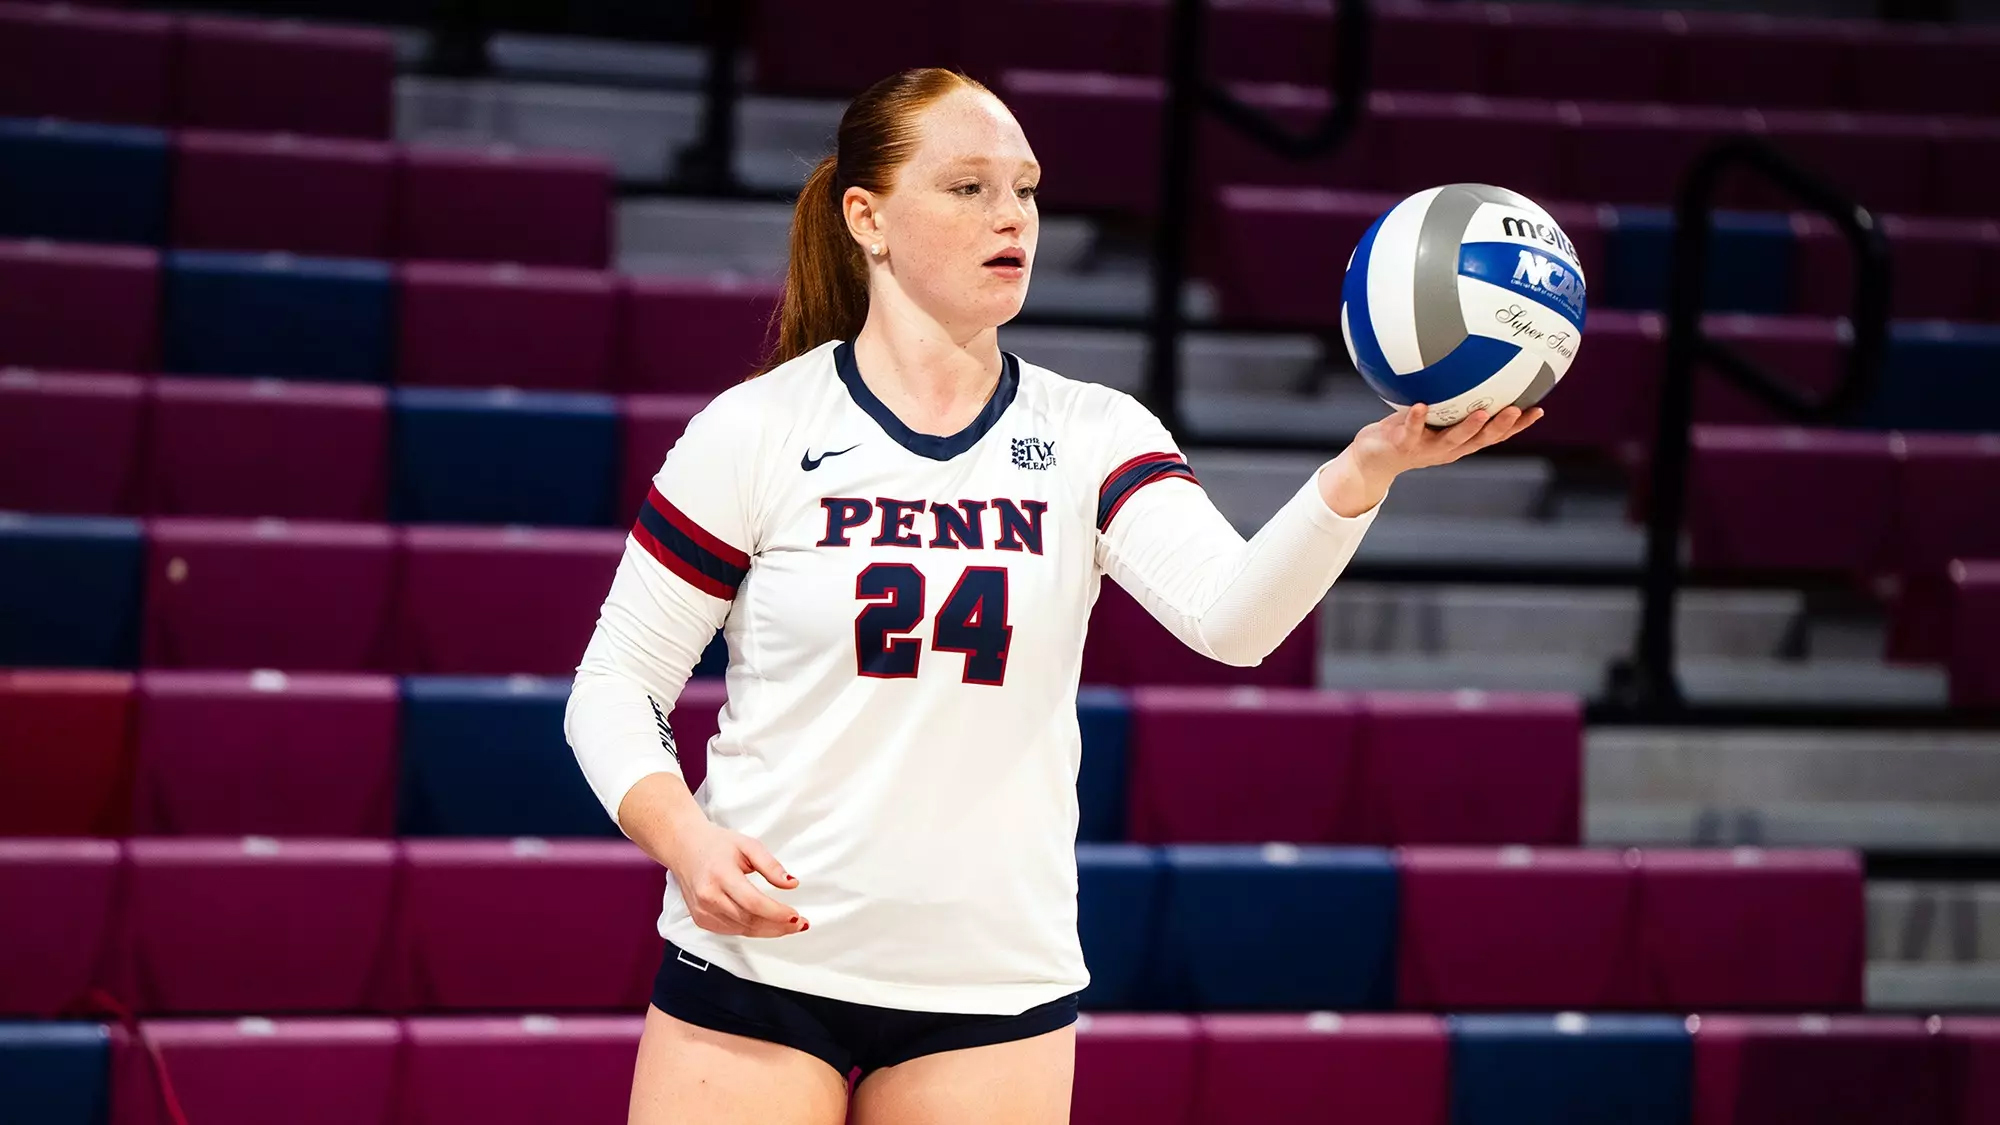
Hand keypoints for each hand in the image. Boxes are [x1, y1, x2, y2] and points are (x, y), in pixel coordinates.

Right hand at [663, 821, 807, 937]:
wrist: (684, 848)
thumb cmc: (717, 844)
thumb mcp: (748, 845)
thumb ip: (771, 865)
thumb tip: (791, 883)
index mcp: (721, 875)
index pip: (753, 903)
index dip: (777, 913)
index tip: (796, 916)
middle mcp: (709, 896)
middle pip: (749, 920)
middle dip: (778, 926)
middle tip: (800, 924)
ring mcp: (702, 911)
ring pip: (742, 929)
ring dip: (768, 931)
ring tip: (788, 925)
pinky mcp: (701, 919)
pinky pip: (732, 931)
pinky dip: (751, 929)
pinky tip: (766, 924)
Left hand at [1320, 403, 1542, 516]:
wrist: (1373, 458)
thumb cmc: (1406, 431)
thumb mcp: (1433, 415)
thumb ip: (1449, 399)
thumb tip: (1466, 364)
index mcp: (1460, 442)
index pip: (1496, 435)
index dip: (1518, 426)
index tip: (1539, 410)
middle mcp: (1449, 448)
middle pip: (1481, 439)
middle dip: (1502, 427)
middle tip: (1519, 410)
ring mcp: (1427, 449)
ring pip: (1453, 439)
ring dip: (1469, 427)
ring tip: (1482, 413)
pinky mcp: (1404, 445)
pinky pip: (1412, 431)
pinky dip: (1417, 419)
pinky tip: (1421, 405)